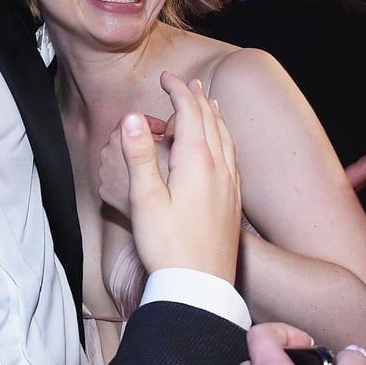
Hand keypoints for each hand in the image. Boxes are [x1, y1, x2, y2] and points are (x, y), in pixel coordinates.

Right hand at [112, 72, 239, 280]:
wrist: (201, 286)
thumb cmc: (168, 246)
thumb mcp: (144, 199)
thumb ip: (139, 155)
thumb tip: (131, 117)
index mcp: (197, 162)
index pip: (190, 112)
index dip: (177, 90)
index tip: (165, 77)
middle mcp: (220, 168)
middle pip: (211, 120)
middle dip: (196, 97)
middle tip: (183, 82)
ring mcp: (231, 185)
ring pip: (226, 136)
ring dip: (214, 114)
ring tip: (208, 102)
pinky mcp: (234, 201)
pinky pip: (233, 155)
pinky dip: (224, 136)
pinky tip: (221, 145)